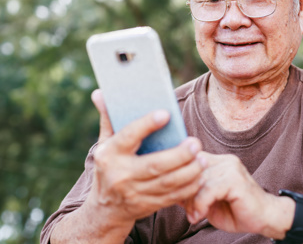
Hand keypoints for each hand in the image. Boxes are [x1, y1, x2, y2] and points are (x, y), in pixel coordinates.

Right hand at [87, 89, 206, 227]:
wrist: (104, 209)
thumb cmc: (108, 166)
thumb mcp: (104, 144)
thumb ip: (108, 119)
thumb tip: (99, 92)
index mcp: (109, 154)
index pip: (129, 136)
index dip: (147, 125)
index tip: (166, 113)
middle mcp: (121, 174)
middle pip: (154, 165)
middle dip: (179, 155)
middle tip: (195, 142)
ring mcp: (135, 193)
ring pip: (167, 183)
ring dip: (189, 171)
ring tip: (203, 158)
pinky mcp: (148, 205)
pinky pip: (172, 197)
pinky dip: (189, 187)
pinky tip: (200, 175)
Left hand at [184, 152, 293, 237]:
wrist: (265, 219)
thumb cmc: (236, 210)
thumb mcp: (208, 200)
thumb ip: (192, 191)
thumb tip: (168, 189)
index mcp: (217, 161)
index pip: (189, 160)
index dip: (179, 178)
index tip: (174, 196)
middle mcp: (224, 160)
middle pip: (191, 169)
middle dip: (183, 192)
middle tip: (185, 210)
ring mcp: (231, 168)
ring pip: (198, 180)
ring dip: (191, 201)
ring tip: (193, 216)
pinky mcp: (235, 180)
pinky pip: (208, 190)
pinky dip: (200, 204)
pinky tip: (200, 215)